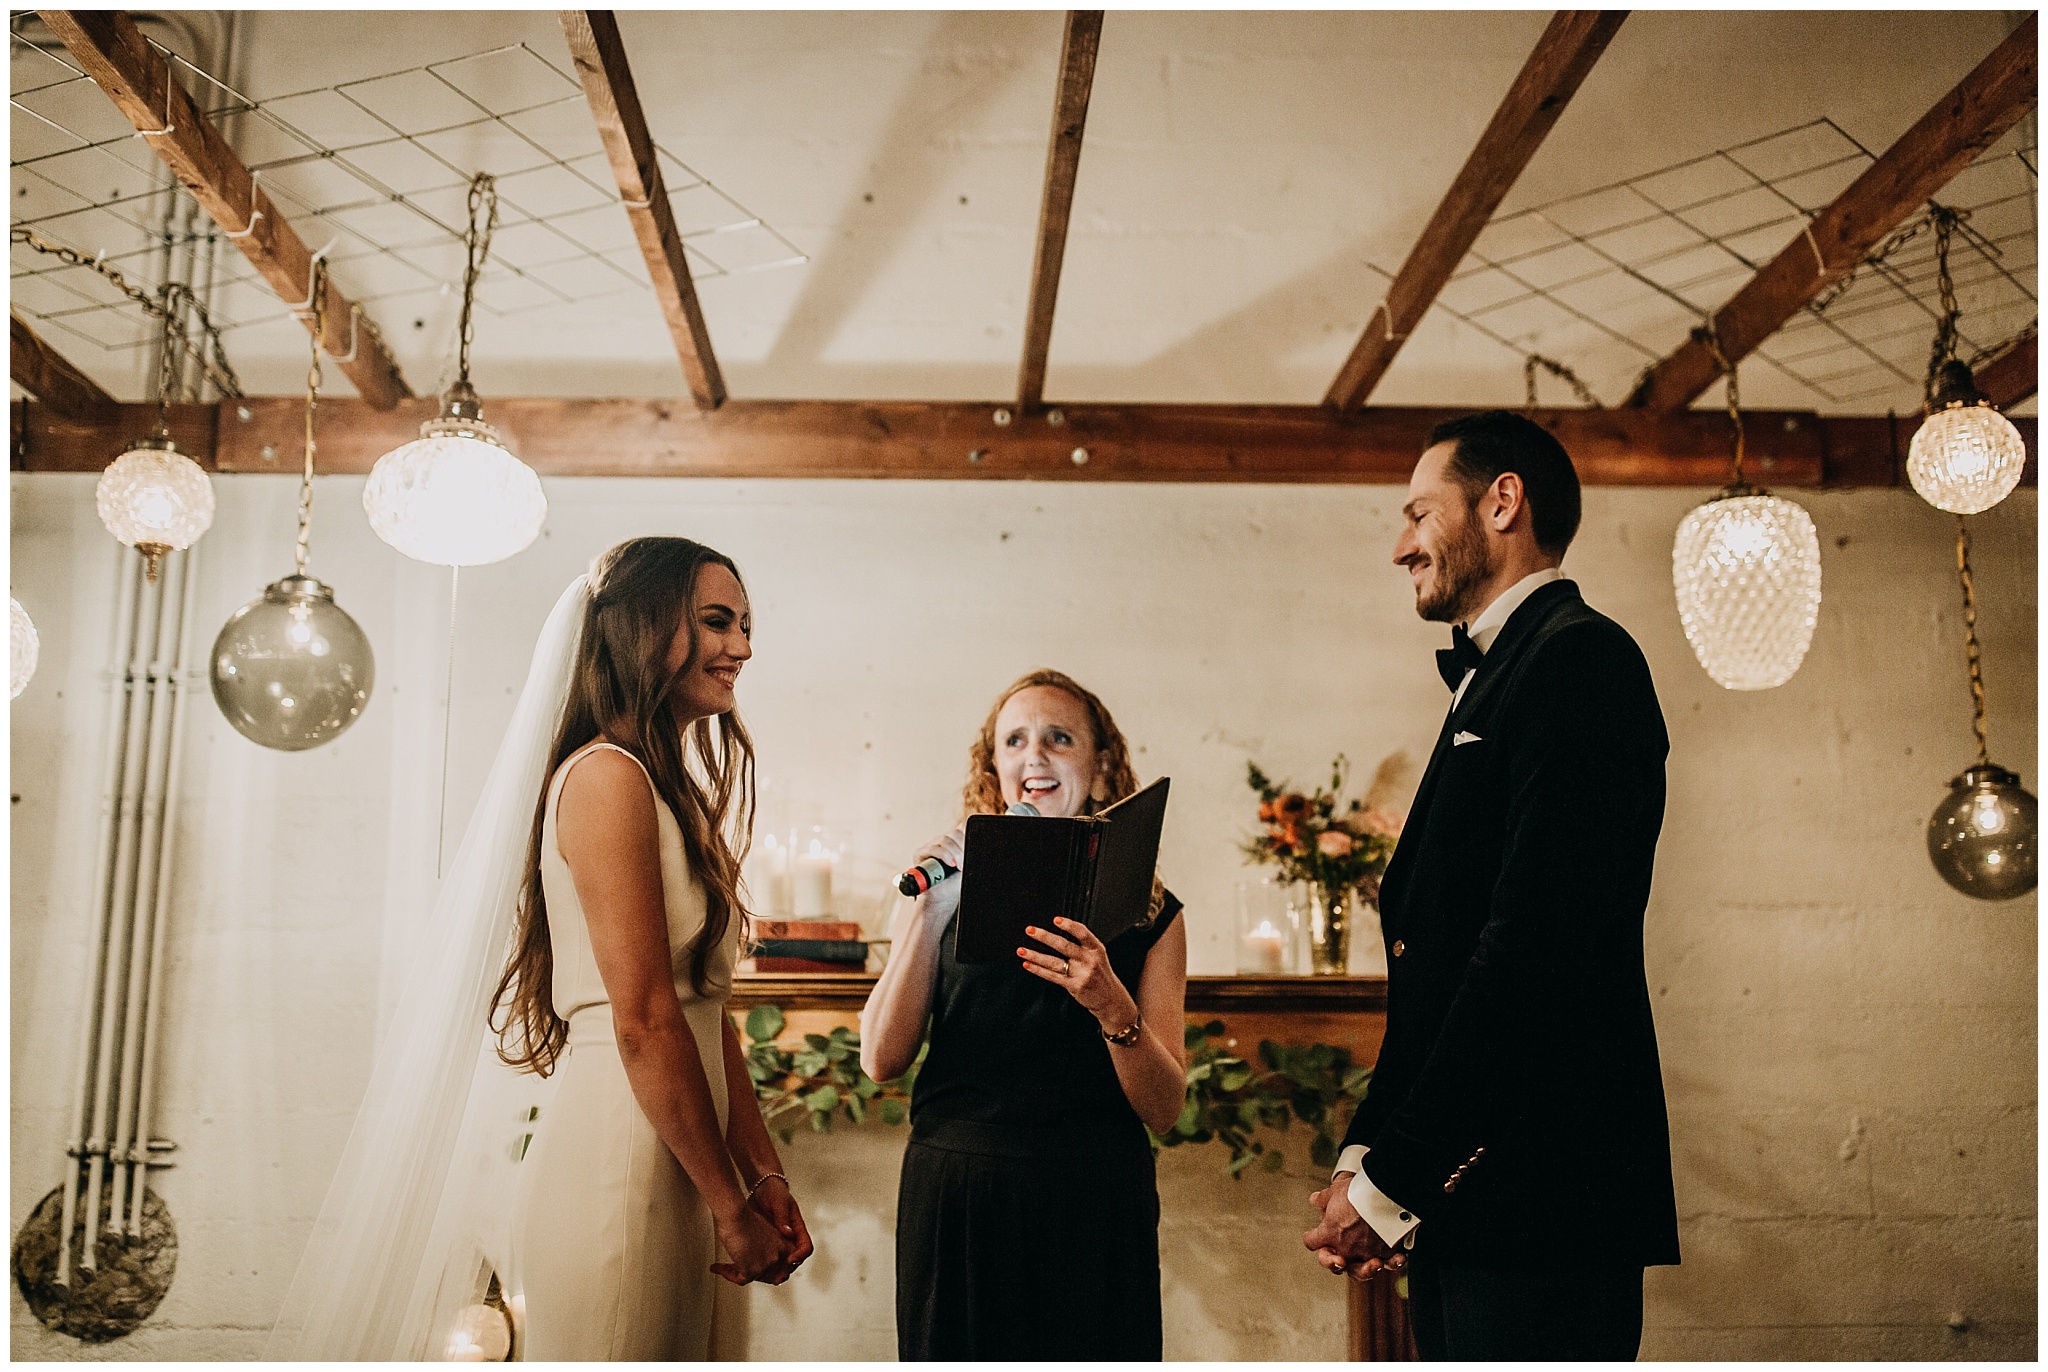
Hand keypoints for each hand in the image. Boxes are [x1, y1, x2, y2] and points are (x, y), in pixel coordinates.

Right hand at [710, 1199, 792, 1285]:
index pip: (782, 1268)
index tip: (756, 1271)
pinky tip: (718, 1267)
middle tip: (739, 1268)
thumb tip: (760, 1258)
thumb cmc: (747, 1218)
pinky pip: (739, 1279)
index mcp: (786, 1246)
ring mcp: (767, 1264)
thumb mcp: (766, 1233)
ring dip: (737, 1272)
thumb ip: (769, 1247)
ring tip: (725, 1267)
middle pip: (767, 1276)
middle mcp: (779, 1256)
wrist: (736, 1215)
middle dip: (752, 1272)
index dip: (767, 1271)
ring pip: (753, 1278)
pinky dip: (727, 1274)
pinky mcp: (752, 1270)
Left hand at [747, 1175, 813, 1281]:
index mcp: (798, 1228)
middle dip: (786, 1269)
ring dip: (774, 1271)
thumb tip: (788, 1233)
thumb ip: (783, 1217)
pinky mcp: (767, 1243)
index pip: (806, 1247)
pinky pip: (768, 1258)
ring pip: (781, 1263)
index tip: (790, 1259)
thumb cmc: (774, 1192)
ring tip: (764, 1277)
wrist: (761, 1188)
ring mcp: (779, 1241)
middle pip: (794, 1260)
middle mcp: (790, 1237)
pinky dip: (762, 1265)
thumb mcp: (779, 1202)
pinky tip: (754, 1268)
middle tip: (777, 1277)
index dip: (800, 1256)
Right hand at [909, 827, 967, 926]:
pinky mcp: (920, 853)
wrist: (943, 899)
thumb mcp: (968, 865)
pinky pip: (933, 848)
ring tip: (959, 867)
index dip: (968, 836)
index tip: (973, 848)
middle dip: (963, 847)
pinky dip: (944, 855)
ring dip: (954, 853)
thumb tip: (980, 839)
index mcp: (953, 843)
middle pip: (954, 833)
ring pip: (945, 840)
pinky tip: (950, 864)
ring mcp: (930, 846)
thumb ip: (971, 852)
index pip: (961, 829)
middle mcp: (941, 842)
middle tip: (965, 863)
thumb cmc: (955, 884)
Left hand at [1018, 917, 1134, 1028]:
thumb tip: (1058, 932)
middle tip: (1030, 930)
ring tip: (1021, 950)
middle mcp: (1089, 960)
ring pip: (1054, 962)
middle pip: (1064, 946)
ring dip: (1035, 955)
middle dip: (1044, 937)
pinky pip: (1052, 976)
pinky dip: (1038, 970)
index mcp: (1096, 948)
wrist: (1111, 999)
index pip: (1082, 933)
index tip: (1056, 920)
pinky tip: (1028, 964)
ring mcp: (1081, 974)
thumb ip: (1082, 944)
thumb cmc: (1101, 974)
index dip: (1069, 925)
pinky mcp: (1074, 986)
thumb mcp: (1098, 955)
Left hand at [1303, 1172, 1406, 1281]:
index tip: (1314, 1234)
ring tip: (1373, 1263)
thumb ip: (1324, 1198)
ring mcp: (1365, 1253)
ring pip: (1360, 1271)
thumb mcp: (1336, 1190)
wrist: (1382, 1195)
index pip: (1311, 1241)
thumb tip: (1316, 1199)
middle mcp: (1345, 1247)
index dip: (1311, 1237)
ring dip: (1365, 1269)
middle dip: (1333, 1261)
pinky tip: (1398, 1257)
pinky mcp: (1385, 1253)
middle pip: (1333, 1263)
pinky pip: (1388, 1264)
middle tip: (1338, 1257)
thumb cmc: (1357, 1192)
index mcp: (1328, 1233)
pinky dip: (1393, 1262)